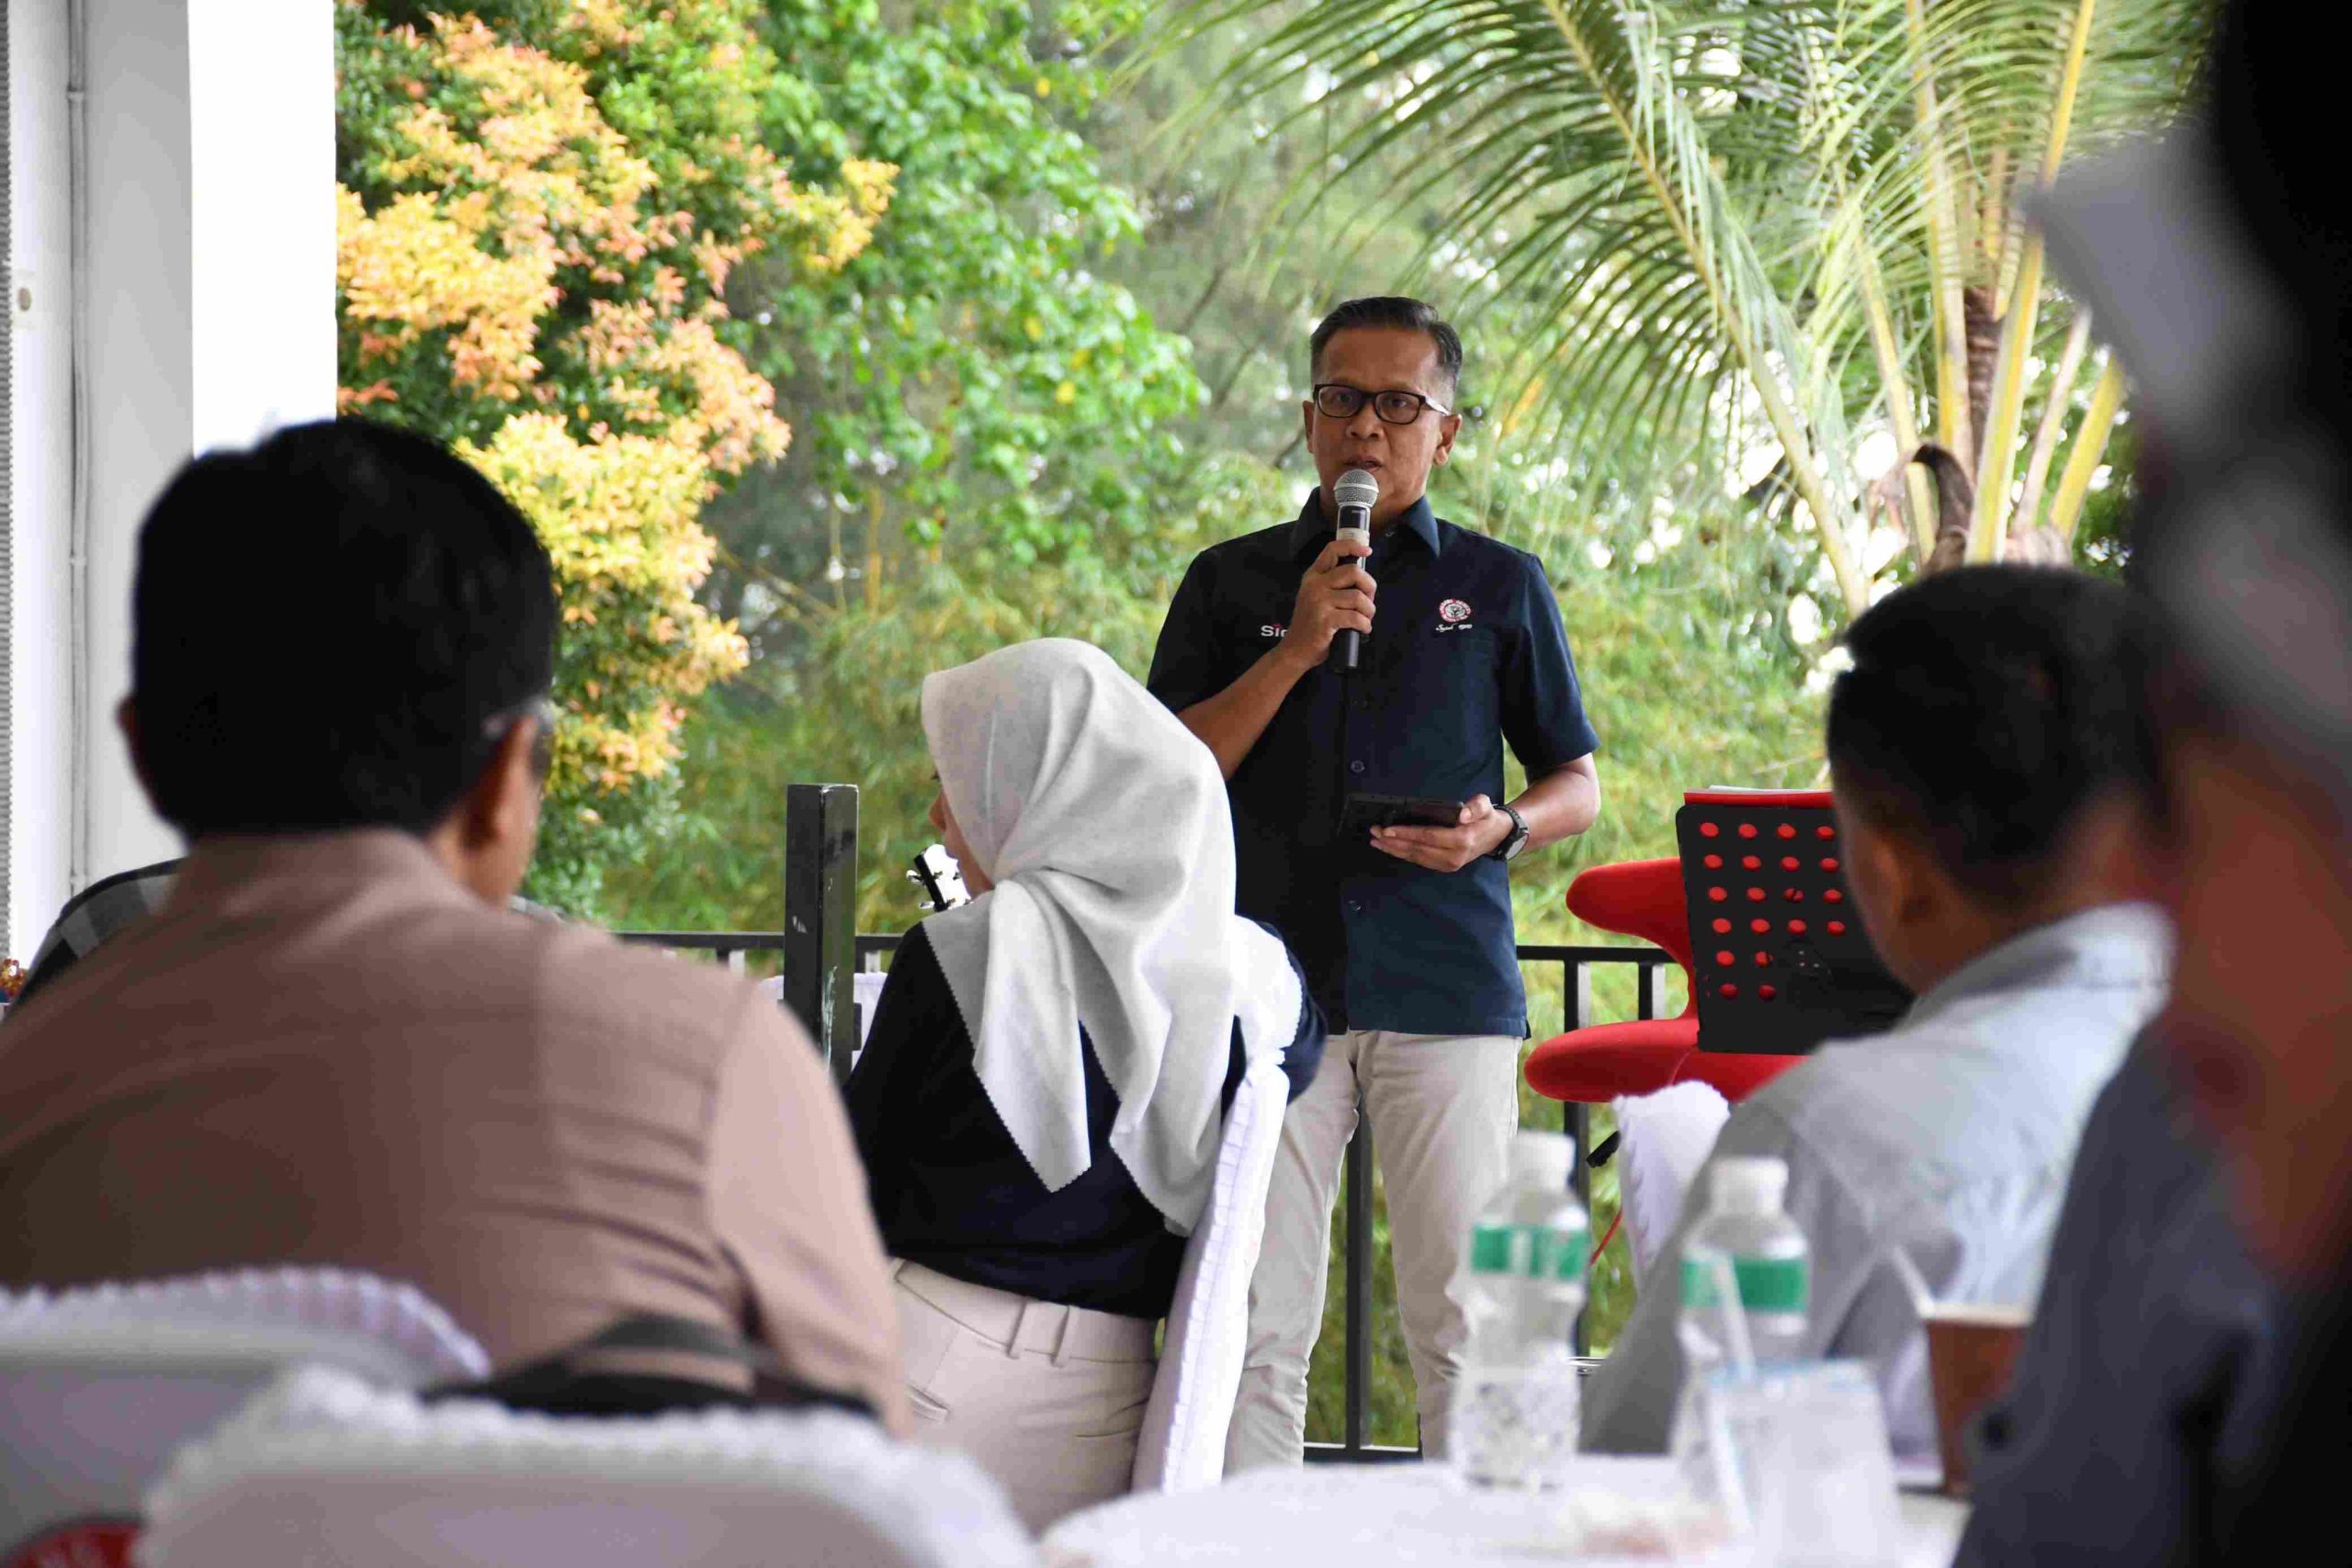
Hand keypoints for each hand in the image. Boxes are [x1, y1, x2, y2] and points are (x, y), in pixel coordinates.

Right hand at [1279, 537, 1375, 671]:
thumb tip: (1363, 579)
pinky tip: (1362, 629)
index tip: (1367, 551)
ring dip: (1369, 610)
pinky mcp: (1325, 620)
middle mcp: (1315, 585)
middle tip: (1368, 601)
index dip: (1353, 546)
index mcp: (1313, 576)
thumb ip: (1333, 584)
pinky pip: (1356, 617)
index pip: (1332, 550)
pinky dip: (1365, 625)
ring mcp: (1319, 602)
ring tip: (1366, 619)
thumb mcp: (1316, 597)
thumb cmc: (1311, 625)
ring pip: (1358, 596)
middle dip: (1369, 586)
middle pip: (1353, 572)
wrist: (1295, 650)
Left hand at [1371, 795, 1514, 872]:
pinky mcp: (1443, 867)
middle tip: (1374, 833)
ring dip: (1394, 850)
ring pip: (1415, 858)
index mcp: (1461, 841)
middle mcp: (1453, 857)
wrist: (1497, 836)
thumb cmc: (1487, 818)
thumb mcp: (1486, 806)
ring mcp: (1448, 865)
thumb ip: (1476, 807)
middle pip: (1417, 849)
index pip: (1428, 837)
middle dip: (1393, 842)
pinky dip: (1403, 854)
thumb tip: (1462, 815)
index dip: (1406, 833)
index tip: (1387, 829)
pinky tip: (1390, 848)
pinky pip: (1420, 861)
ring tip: (1375, 841)